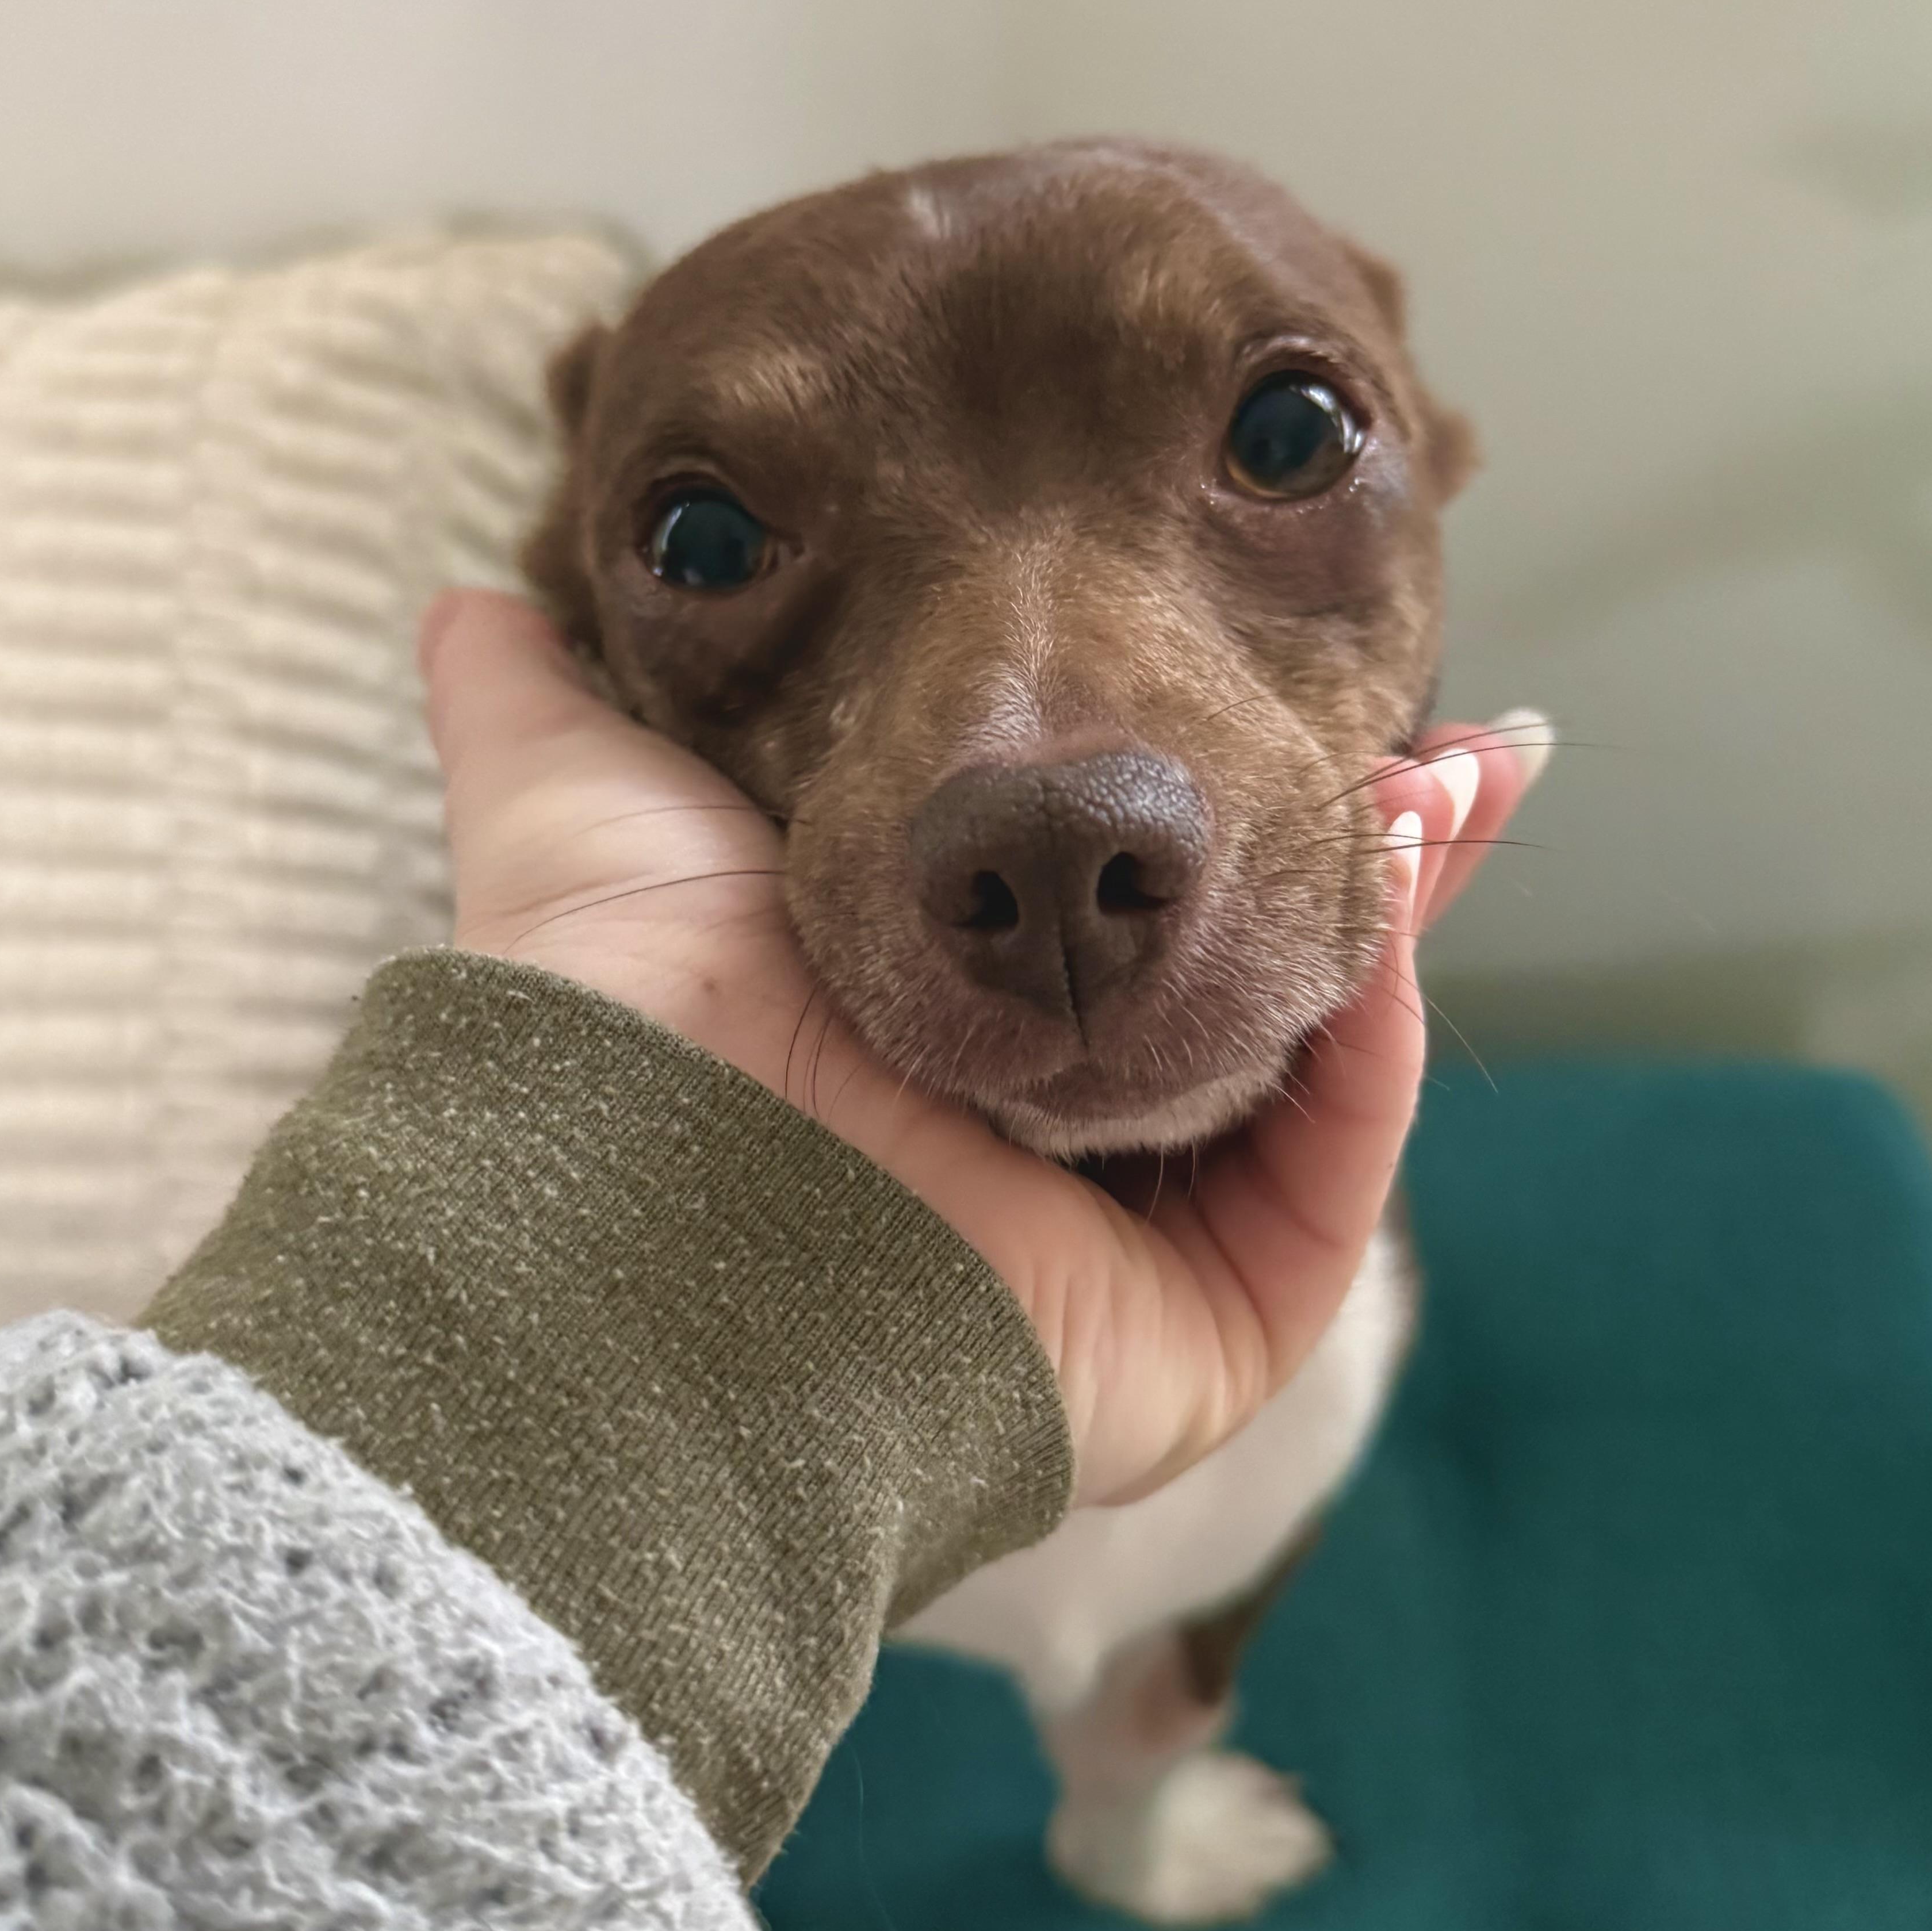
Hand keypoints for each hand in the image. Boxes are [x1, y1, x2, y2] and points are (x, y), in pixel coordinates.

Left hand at [420, 589, 1547, 1507]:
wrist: (652, 1197)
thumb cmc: (623, 1007)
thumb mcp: (587, 803)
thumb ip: (548, 705)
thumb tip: (475, 597)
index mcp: (922, 1037)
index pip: (1107, 907)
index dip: (1202, 789)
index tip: (1271, 678)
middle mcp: (1031, 1146)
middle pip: (1238, 977)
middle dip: (1348, 842)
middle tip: (1434, 731)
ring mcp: (1128, 1245)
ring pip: (1312, 1067)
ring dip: (1396, 912)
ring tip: (1456, 774)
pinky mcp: (1205, 1333)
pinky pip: (1332, 1178)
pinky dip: (1381, 1041)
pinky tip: (1395, 905)